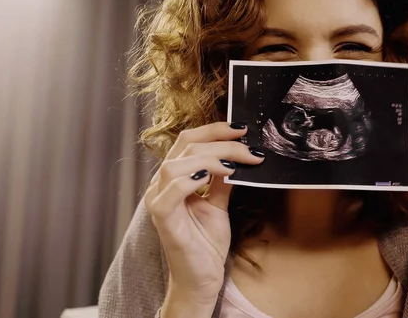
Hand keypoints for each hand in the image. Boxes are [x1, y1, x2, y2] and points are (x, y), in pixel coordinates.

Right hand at [144, 122, 264, 302]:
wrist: (202, 278)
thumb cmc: (206, 243)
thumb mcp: (219, 204)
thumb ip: (223, 180)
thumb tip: (238, 156)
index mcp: (174, 178)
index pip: (188, 141)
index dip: (214, 130)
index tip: (242, 129)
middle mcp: (161, 185)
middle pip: (186, 146)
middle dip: (222, 142)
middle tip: (249, 148)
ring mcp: (158, 200)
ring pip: (177, 163)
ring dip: (211, 158)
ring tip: (236, 164)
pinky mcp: (162, 217)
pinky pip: (172, 189)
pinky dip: (193, 178)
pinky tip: (214, 176)